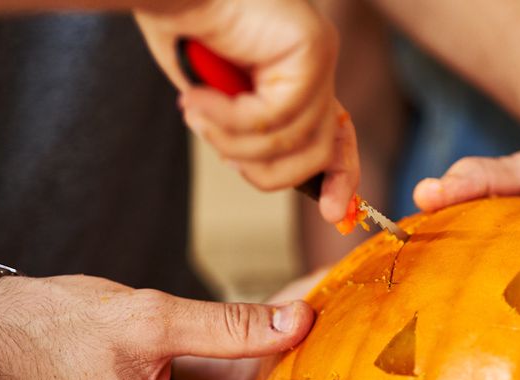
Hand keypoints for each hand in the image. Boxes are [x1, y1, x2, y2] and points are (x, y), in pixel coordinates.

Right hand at [136, 0, 359, 222]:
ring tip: (195, 114)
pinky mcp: (310, 47)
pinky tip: (198, 100)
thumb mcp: (219, 97)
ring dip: (235, 142)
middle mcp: (317, 63)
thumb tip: (270, 173)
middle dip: (263, 169)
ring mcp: (318, 54)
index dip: (337, 178)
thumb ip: (251, 132)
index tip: (333, 214)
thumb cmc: (181, 27)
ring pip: (295, 141)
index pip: (336, 137)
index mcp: (300, 74)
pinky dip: (230, 119)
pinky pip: (277, 116)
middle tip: (212, 144)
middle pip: (317, 152)